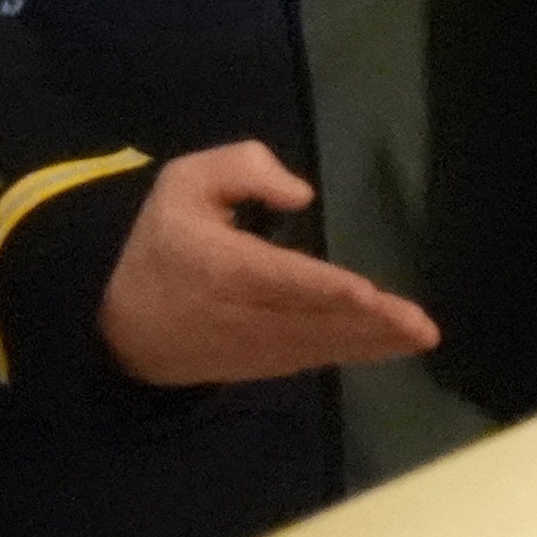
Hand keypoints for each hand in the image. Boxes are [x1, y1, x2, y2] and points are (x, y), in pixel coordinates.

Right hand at [98, 140, 438, 388]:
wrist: (116, 321)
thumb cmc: (162, 239)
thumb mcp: (184, 181)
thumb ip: (243, 170)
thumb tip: (300, 194)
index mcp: (219, 266)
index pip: (281, 279)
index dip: (326, 289)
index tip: (368, 294)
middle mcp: (237, 314)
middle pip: (310, 321)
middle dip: (368, 326)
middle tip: (420, 328)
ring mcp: (247, 347)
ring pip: (315, 347)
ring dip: (369, 345)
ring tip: (417, 338)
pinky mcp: (254, 366)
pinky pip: (306, 360)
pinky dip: (348, 355)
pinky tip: (387, 348)